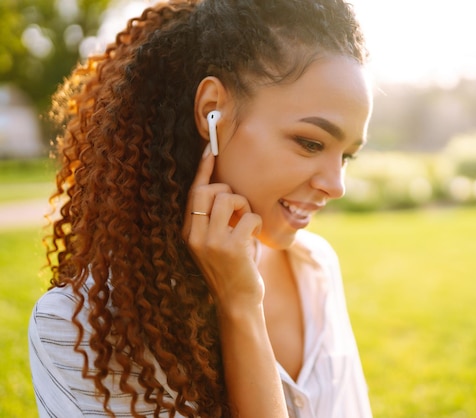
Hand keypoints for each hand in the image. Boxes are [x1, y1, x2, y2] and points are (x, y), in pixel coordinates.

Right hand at [182, 150, 263, 312]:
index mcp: (189, 232)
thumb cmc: (233, 268)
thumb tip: (227, 189)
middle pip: (207, 191)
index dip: (203, 169)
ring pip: (227, 198)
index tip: (210, 148)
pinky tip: (254, 236)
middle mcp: (195, 235)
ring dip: (243, 205)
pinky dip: (256, 221)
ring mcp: (211, 242)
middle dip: (227, 191)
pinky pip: (248, 215)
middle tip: (238, 209)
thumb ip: (216, 219)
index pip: (193, 193)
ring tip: (246, 223)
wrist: (238, 302)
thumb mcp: (218, 241)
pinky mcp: (230, 248)